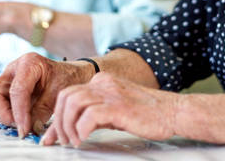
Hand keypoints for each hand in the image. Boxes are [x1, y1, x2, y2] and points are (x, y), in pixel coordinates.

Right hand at [0, 53, 91, 137]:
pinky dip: (5, 115)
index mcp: (29, 63)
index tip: (23, 129)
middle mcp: (14, 69)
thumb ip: (44, 110)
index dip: (18, 112)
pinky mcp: (7, 90)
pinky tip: (20, 121)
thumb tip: (30, 128)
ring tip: (22, 124)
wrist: (72, 74)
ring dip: (2, 115)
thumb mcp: (60, 93)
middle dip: (2, 113)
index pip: (17, 90)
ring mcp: (8, 79)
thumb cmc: (67, 78)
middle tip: (18, 127)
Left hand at [43, 73, 177, 146]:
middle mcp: (103, 83)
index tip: (51, 136)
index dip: (55, 117)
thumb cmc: (147, 114)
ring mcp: (111, 93)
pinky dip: (81, 130)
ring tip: (74, 141)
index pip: (68, 94)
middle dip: (58, 122)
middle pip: (65, 97)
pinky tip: (84, 139)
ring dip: (67, 126)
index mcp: (101, 82)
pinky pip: (89, 115)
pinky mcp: (118, 106)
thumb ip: (95, 113)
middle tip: (62, 141)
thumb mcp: (115, 109)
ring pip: (72, 103)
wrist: (173, 112)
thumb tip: (73, 128)